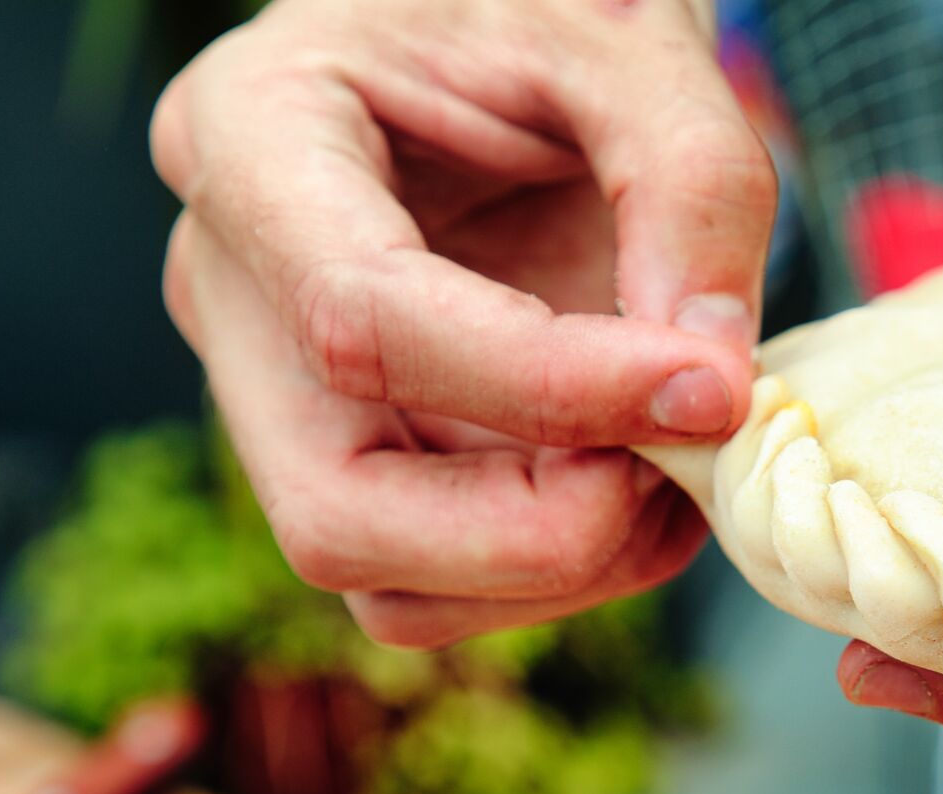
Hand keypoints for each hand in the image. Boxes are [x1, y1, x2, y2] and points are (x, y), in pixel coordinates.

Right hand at [151, 0, 774, 644]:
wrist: (502, 25)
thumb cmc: (542, 4)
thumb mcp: (632, 38)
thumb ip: (693, 187)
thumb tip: (709, 393)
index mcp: (248, 139)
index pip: (361, 322)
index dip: (550, 388)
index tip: (710, 388)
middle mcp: (232, 291)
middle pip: (336, 515)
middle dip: (537, 533)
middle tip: (681, 463)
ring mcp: (283, 397)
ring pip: (389, 585)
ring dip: (562, 567)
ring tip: (681, 463)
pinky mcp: (358, 458)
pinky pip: (441, 585)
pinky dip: (563, 567)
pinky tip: (643, 479)